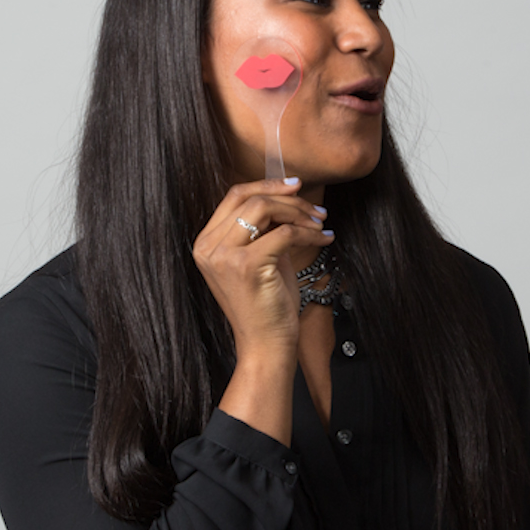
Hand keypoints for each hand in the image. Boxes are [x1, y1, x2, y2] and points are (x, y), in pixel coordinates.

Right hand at [193, 178, 331, 362]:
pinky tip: (323, 240)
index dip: (266, 185)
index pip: (234, 197)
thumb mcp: (259, 258)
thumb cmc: (265, 305)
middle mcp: (208, 247)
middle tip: (316, 209)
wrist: (265, 345)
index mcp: (205, 243)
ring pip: (265, 208)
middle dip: (288, 198)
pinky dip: (309, 233)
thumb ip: (263, 229)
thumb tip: (286, 197)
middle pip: (249, 198)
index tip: (295, 186)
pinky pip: (284, 233)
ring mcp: (224, 255)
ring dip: (299, 213)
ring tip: (320, 225)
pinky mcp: (246, 265)